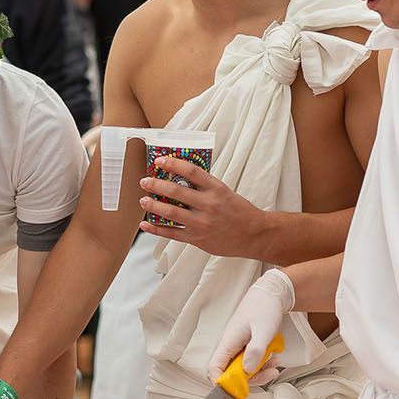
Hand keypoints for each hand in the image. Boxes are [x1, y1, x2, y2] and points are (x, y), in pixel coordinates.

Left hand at [139, 156, 264, 256]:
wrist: (255, 235)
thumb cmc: (240, 212)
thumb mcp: (225, 192)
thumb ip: (205, 186)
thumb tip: (181, 178)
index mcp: (217, 189)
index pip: (191, 172)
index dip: (173, 164)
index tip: (160, 160)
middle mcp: (208, 205)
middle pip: (176, 192)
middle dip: (156, 185)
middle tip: (145, 181)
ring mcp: (202, 223)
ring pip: (171, 213)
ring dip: (153, 205)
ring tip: (143, 200)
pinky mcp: (198, 238)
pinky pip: (172, 233)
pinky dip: (156, 229)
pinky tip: (146, 223)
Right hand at [209, 269, 294, 386]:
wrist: (270, 295)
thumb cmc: (263, 308)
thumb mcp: (263, 330)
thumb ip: (255, 350)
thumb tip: (247, 371)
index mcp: (227, 343)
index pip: (214, 370)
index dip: (222, 387)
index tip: (237, 397)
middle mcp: (228, 348)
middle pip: (230, 376)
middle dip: (249, 382)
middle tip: (268, 377)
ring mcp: (237, 349)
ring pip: (242, 372)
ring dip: (259, 373)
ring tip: (275, 366)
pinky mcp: (246, 349)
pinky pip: (251, 364)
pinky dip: (262, 366)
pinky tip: (274, 359)